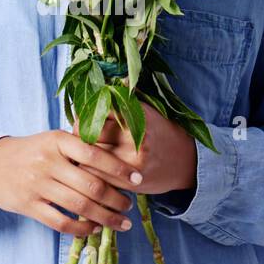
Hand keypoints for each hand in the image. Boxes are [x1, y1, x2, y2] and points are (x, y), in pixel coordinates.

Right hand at [0, 130, 144, 236]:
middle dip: (117, 199)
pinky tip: (94, 229)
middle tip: (130, 205)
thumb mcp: (53, 140)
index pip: (95, 155)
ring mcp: (37, 185)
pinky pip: (61, 222)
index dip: (120, 169)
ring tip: (121, 222)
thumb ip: (79, 148)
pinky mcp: (29, 205)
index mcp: (58, 141)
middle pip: (91, 185)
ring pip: (80, 207)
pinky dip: (81, 229)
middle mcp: (48, 162)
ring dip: (105, 217)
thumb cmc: (32, 151)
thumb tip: (118, 163)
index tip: (138, 179)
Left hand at [72, 100, 196, 194]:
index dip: (84, 115)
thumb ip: (125, 97)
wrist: (185, 162)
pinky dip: (91, 172)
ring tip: (84, 153)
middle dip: (79, 135)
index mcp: (137, 114)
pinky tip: (95, 167)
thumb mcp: (146, 110)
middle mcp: (135, 135)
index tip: (82, 120)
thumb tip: (102, 83)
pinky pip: (97, 176)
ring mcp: (133, 159)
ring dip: (82, 156)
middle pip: (90, 134)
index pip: (97, 110)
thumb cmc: (160, 132)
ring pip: (90, 157)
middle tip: (78, 137)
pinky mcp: (130, 180)